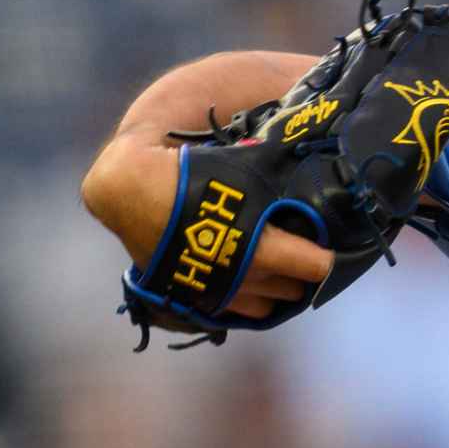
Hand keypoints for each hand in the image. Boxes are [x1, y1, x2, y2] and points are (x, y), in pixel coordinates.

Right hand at [81, 134, 331, 319]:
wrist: (125, 191)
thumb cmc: (188, 170)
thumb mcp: (239, 159)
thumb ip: (276, 157)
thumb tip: (313, 136)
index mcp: (258, 246)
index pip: (315, 267)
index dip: (322, 255)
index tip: (322, 241)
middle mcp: (242, 277)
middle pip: (293, 289)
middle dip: (300, 270)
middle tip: (300, 246)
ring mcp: (218, 293)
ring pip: (268, 305)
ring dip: (276, 287)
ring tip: (277, 263)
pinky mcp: (196, 299)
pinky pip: (238, 311)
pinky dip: (250, 298)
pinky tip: (251, 276)